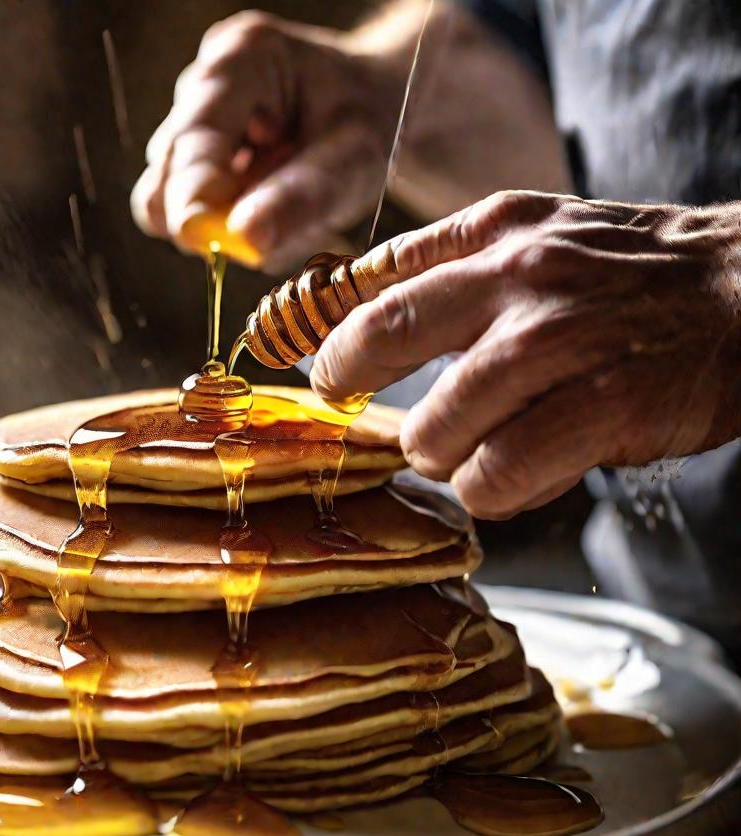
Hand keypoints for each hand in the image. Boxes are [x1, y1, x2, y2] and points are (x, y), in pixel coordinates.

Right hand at [131, 11, 408, 271]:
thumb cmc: (367, 122)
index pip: (192, 138)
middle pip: (165, 179)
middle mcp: (201, 88)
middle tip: (271, 231)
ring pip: (169, 205)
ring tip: (281, 207)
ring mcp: (186, 125)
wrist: (371, 103)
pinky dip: (228, 230)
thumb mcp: (355, 158)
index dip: (193, 196)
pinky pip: (192, 218)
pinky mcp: (188, 163)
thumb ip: (303, 195)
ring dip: (222, 227)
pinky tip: (266, 209)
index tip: (211, 243)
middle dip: (210, 219)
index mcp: (242, 61)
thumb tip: (246, 238)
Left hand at [310, 190, 740, 517]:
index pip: (378, 276)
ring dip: (436, 453)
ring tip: (460, 455)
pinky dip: (488, 490)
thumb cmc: (630, 279)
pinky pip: (498, 472)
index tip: (319, 367)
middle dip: (347, 380)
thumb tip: (356, 309)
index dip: (330, 330)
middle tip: (351, 406)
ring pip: (437, 424)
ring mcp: (558, 340)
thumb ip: (455, 268)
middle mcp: (519, 275)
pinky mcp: (601, 403)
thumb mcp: (541, 238)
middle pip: (384, 334)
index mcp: (496, 231)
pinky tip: (506, 479)